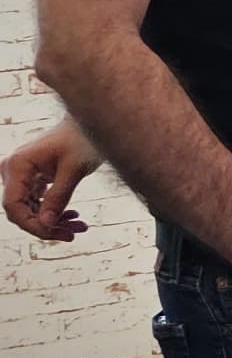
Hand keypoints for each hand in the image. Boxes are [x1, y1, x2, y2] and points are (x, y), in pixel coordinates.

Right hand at [2, 123, 100, 242]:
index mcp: (17, 165)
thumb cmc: (83, 139)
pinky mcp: (33, 178)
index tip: (57, 234)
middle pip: (21, 210)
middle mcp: (13, 170)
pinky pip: (38, 202)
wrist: (91, 123)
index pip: (14, 206)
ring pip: (31, 209)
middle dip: (47, 225)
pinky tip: (73, 217)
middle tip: (74, 233)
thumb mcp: (74, 170)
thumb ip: (58, 197)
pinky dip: (55, 211)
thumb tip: (45, 224)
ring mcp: (22, 174)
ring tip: (79, 227)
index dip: (32, 225)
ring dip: (54, 221)